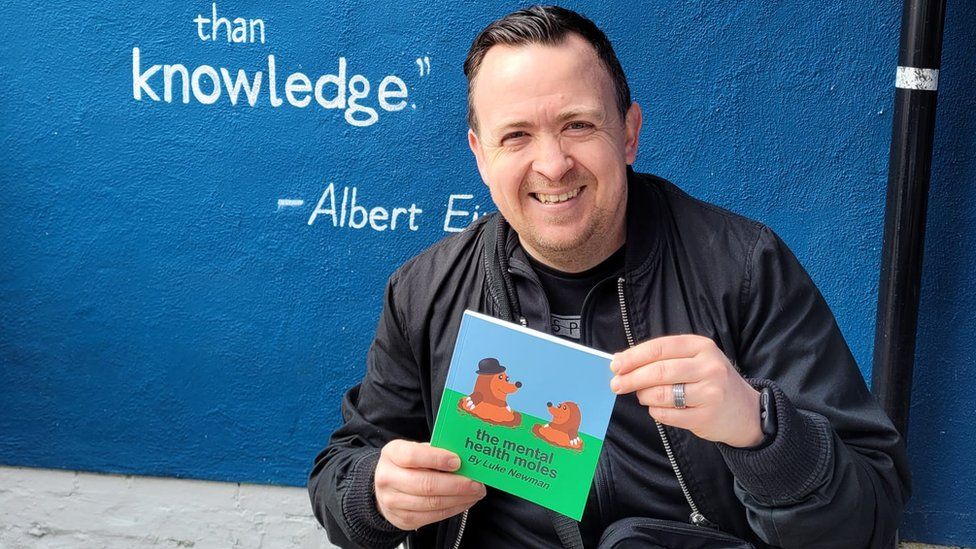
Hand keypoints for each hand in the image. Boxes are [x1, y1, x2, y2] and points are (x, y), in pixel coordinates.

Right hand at [374, 440, 485, 529]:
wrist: (386, 487)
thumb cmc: (408, 464)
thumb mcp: (416, 449)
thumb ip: (437, 451)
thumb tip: (465, 457)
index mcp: (392, 454)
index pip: (413, 456)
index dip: (437, 459)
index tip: (458, 461)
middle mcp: (388, 478)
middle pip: (426, 484)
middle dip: (456, 485)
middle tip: (476, 483)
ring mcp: (393, 501)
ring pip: (432, 503)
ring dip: (459, 499)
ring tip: (475, 492)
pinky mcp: (403, 519)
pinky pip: (433, 516)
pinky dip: (454, 509)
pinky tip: (465, 501)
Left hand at [610, 335, 762, 447]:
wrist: (745, 411)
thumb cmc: (710, 381)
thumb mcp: (695, 359)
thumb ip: (662, 358)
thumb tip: (620, 360)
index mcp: (702, 346)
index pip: (660, 348)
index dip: (633, 356)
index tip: (615, 364)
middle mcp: (709, 367)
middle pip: (659, 371)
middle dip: (631, 378)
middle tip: (616, 384)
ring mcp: (710, 393)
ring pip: (661, 394)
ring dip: (644, 396)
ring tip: (642, 396)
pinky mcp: (706, 417)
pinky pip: (667, 415)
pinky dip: (656, 411)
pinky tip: (658, 408)